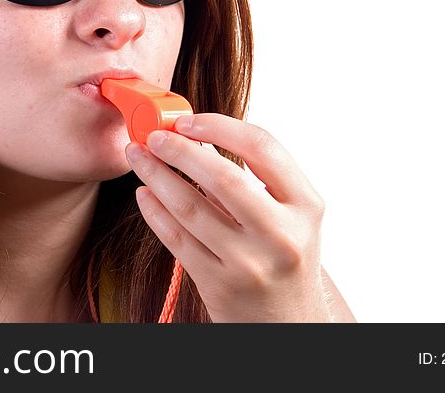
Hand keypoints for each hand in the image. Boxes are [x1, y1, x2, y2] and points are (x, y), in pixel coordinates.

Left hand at [126, 113, 331, 321]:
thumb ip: (252, 177)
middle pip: (223, 177)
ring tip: (138, 157)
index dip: (219, 127)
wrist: (288, 324)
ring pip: (191, 208)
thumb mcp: (288, 215)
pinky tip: (144, 194)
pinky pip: (177, 239)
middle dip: (179, 150)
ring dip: (156, 175)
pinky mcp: (219, 285)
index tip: (187, 121)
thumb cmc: (284, 256)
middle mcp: (282, 235)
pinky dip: (154, 212)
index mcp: (306, 206)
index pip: (263, 148)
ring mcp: (249, 263)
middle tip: (153, 136)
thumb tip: (198, 135)